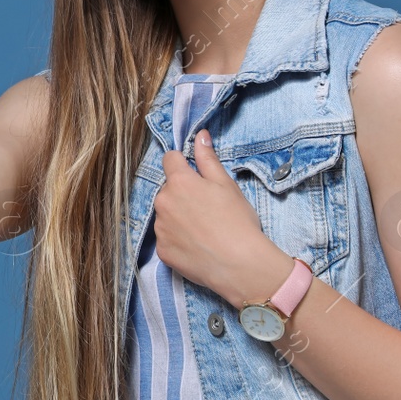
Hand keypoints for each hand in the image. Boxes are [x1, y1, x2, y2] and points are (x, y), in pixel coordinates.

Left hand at [154, 129, 290, 307]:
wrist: (240, 264)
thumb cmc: (237, 221)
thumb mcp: (227, 185)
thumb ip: (208, 158)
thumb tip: (200, 135)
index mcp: (179, 182)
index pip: (170, 159)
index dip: (182, 164)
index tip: (195, 175)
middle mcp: (162, 202)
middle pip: (168, 189)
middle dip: (182, 194)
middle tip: (206, 209)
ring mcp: (160, 228)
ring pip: (165, 214)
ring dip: (178, 217)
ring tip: (203, 230)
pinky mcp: (162, 251)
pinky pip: (166, 239)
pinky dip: (178, 240)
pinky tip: (197, 246)